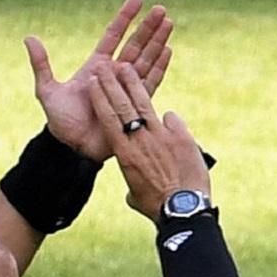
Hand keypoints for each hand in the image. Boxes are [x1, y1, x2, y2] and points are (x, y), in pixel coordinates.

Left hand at [25, 0, 172, 160]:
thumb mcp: (47, 90)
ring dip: (158, 42)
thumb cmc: (61, 122)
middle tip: (161, 10)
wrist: (74, 148)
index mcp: (96, 66)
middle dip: (148, 27)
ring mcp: (126, 89)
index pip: (113, 36)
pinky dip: (159, 67)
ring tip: (169, 24)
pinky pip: (150, 83)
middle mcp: (113, 75)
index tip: (137, 0)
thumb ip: (42, 64)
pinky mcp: (135, 105)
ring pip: (146, 60)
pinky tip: (168, 52)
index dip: (125, 18)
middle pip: (135, 45)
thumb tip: (29, 38)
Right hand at [90, 60, 210, 216]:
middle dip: (112, 83)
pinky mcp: (183, 138)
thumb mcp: (135, 193)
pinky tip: (168, 114)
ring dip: (135, 84)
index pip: (108, 118)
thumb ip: (132, 176)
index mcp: (124, 153)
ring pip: (145, 104)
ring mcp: (162, 136)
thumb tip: (134, 176)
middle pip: (123, 104)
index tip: (93, 82)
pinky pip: (174, 122)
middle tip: (107, 66)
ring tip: (127, 68)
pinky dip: (170, 119)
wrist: (183, 210)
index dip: (100, 97)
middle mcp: (140, 140)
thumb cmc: (156, 207)